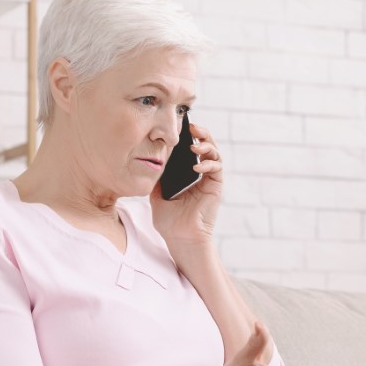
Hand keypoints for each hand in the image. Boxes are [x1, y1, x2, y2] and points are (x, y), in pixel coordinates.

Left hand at [149, 121, 223, 247]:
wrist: (180, 238)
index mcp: (188, 176)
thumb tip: (149, 161)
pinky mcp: (216, 187)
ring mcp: (209, 181)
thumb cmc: (169, 222)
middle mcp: (201, 176)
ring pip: (215, 154)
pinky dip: (209, 164)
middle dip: (201, 134)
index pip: (191, 150)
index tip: (179, 128)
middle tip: (193, 126)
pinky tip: (197, 166)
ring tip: (196, 145)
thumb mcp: (156, 195)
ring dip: (207, 145)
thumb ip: (157, 178)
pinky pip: (217, 169)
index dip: (188, 137)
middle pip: (206, 147)